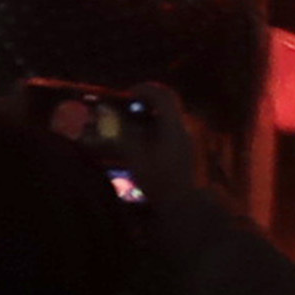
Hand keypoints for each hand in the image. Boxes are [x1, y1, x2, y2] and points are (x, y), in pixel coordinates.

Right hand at [118, 79, 216, 204]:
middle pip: (167, 104)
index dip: (144, 90)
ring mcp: (187, 139)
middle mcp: (184, 128)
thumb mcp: (137, 158)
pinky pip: (169, 130)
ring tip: (129, 124)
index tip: (126, 93)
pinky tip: (140, 141)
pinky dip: (154, 128)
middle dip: (146, 101)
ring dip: (149, 115)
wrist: (183, 204)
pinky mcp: (185, 149)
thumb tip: (107, 117)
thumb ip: (123, 135)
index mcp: (174, 126)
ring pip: (168, 117)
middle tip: (126, 106)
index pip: (163, 96)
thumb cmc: (159, 181)